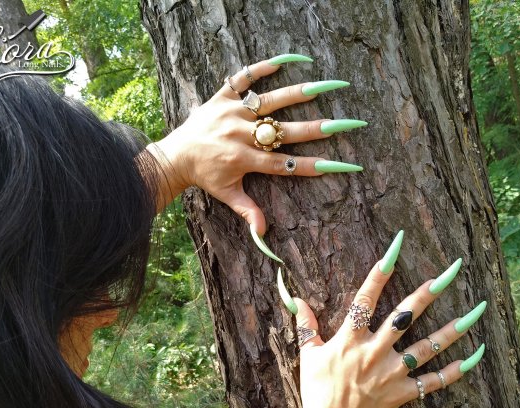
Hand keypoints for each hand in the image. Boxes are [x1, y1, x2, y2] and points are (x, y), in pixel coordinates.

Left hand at [147, 55, 365, 234]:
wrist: (175, 155)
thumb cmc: (206, 176)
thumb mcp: (227, 194)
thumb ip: (247, 211)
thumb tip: (264, 234)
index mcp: (244, 160)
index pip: (284, 164)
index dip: (311, 165)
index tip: (339, 164)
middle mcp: (240, 135)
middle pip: (284, 132)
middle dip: (315, 129)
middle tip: (344, 124)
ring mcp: (231, 113)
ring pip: (268, 101)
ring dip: (297, 93)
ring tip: (325, 86)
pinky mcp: (221, 97)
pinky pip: (241, 78)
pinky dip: (259, 68)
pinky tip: (284, 61)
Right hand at [284, 233, 486, 407]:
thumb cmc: (317, 391)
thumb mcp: (308, 355)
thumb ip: (306, 326)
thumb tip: (296, 300)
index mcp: (350, 338)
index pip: (365, 298)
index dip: (380, 271)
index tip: (396, 247)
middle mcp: (374, 350)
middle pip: (405, 316)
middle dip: (428, 292)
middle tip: (451, 272)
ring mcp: (391, 372)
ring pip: (427, 347)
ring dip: (453, 329)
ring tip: (476, 311)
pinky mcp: (402, 392)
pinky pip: (433, 382)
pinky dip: (455, 371)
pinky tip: (475, 356)